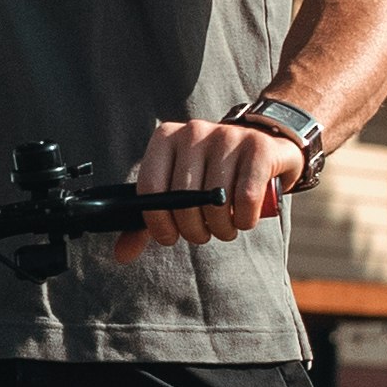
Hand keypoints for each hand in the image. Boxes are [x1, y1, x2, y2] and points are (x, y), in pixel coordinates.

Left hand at [111, 115, 305, 262]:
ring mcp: (228, 136)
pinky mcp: (258, 148)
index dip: (158, 222)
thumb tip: (122, 254)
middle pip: (183, 198)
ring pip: (215, 201)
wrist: (265, 144)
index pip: (150, 188)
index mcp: (166, 138)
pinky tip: (245, 219)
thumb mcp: (179, 189)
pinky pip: (245, 197)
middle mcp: (194, 131)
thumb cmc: (214, 173)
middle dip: (193, 230)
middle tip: (204, 234)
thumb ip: (152, 218)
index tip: (171, 237)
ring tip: (225, 227)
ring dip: (221, 228)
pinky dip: (245, 219)